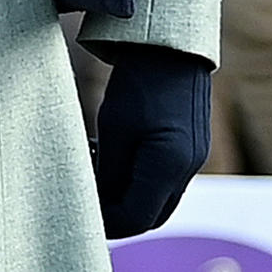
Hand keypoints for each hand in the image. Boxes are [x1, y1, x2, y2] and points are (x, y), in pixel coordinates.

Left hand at [86, 43, 214, 241]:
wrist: (170, 49)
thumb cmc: (138, 84)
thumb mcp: (113, 130)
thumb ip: (107, 173)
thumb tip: (97, 206)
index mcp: (169, 165)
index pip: (135, 219)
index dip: (105, 222)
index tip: (79, 209)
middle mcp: (188, 168)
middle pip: (150, 216)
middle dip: (117, 215)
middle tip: (84, 198)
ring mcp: (193, 159)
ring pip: (157, 199)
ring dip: (126, 196)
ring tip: (95, 171)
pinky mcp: (190, 148)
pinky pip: (163, 180)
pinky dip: (138, 180)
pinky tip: (112, 158)